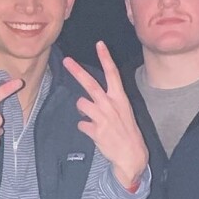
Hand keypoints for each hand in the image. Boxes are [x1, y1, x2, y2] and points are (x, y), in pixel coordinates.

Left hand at [63, 41, 148, 189]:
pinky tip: (95, 132)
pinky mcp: (95, 130)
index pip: (112, 73)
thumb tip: (91, 95)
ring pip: (81, 104)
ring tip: (93, 118)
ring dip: (83, 110)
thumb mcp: (123, 111)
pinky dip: (86, 127)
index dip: (105, 58)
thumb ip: (108, 101)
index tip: (99, 44)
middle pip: (90, 84)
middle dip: (77, 71)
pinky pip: (81, 124)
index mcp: (120, 98)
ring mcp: (102, 117)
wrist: (131, 155)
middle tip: (66, 61)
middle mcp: (110, 105)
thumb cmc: (127, 131)